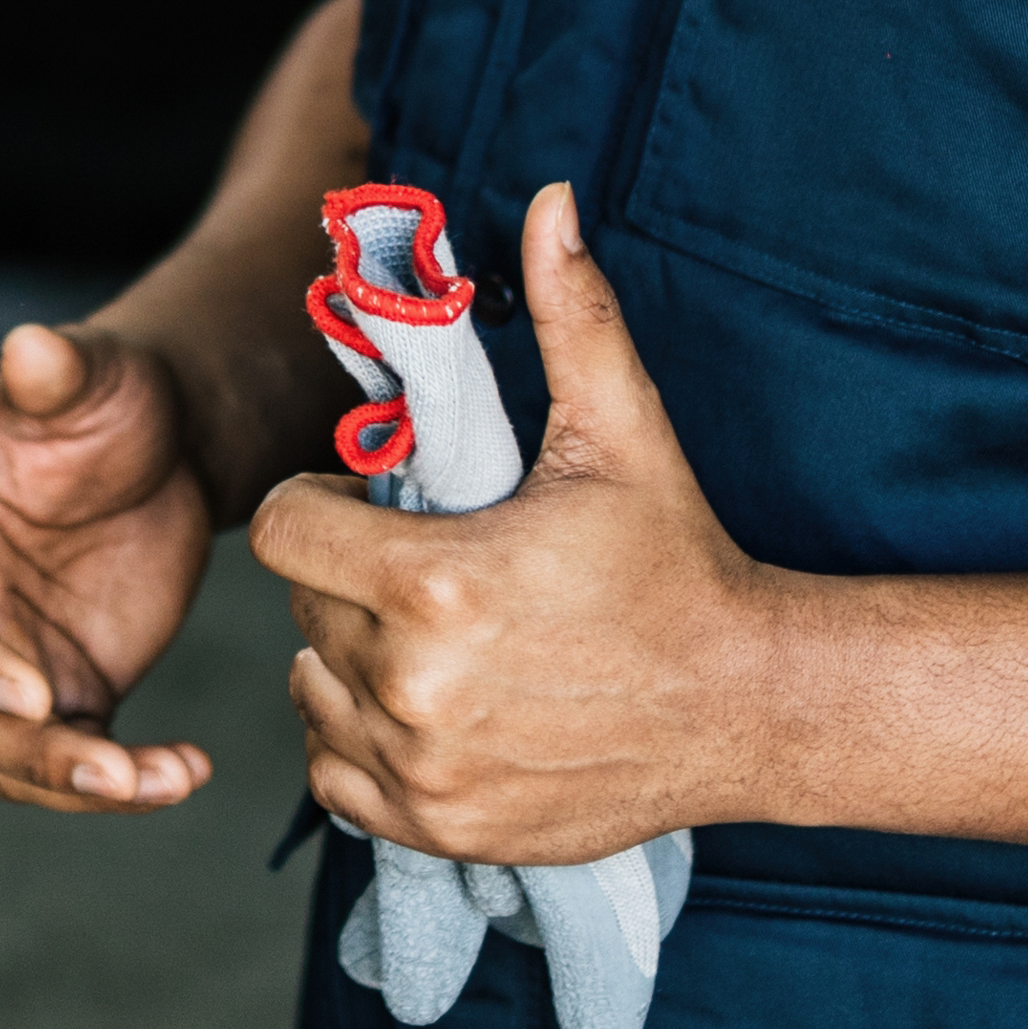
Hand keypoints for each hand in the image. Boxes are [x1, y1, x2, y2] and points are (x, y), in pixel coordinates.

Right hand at [0, 319, 222, 811]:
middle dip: (31, 751)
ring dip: (78, 784)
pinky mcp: (71, 690)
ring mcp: (12, 659)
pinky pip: (81, 759)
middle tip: (111, 772)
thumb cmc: (110, 396)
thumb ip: (57, 369)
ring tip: (168, 781)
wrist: (162, 442)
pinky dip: (126, 781)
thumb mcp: (92, 372)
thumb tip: (29, 346)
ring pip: (13, 757)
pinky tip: (188, 772)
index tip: (29, 695)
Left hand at [252, 184, 779, 867]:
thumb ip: (568, 314)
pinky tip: (432, 706)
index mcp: (433, 582)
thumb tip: (546, 201)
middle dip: (346, 576)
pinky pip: (334, 778)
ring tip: (433, 637)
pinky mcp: (440, 826)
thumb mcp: (621, 433)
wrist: (748, 704)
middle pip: (301, 606)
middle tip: (425, 570)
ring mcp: (423, 768)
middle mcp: (414, 684)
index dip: (319, 502)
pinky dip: (365, 745)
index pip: (279, 528)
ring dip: (349, 661)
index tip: (374, 503)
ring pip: (312, 690)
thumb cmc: (676, 561)